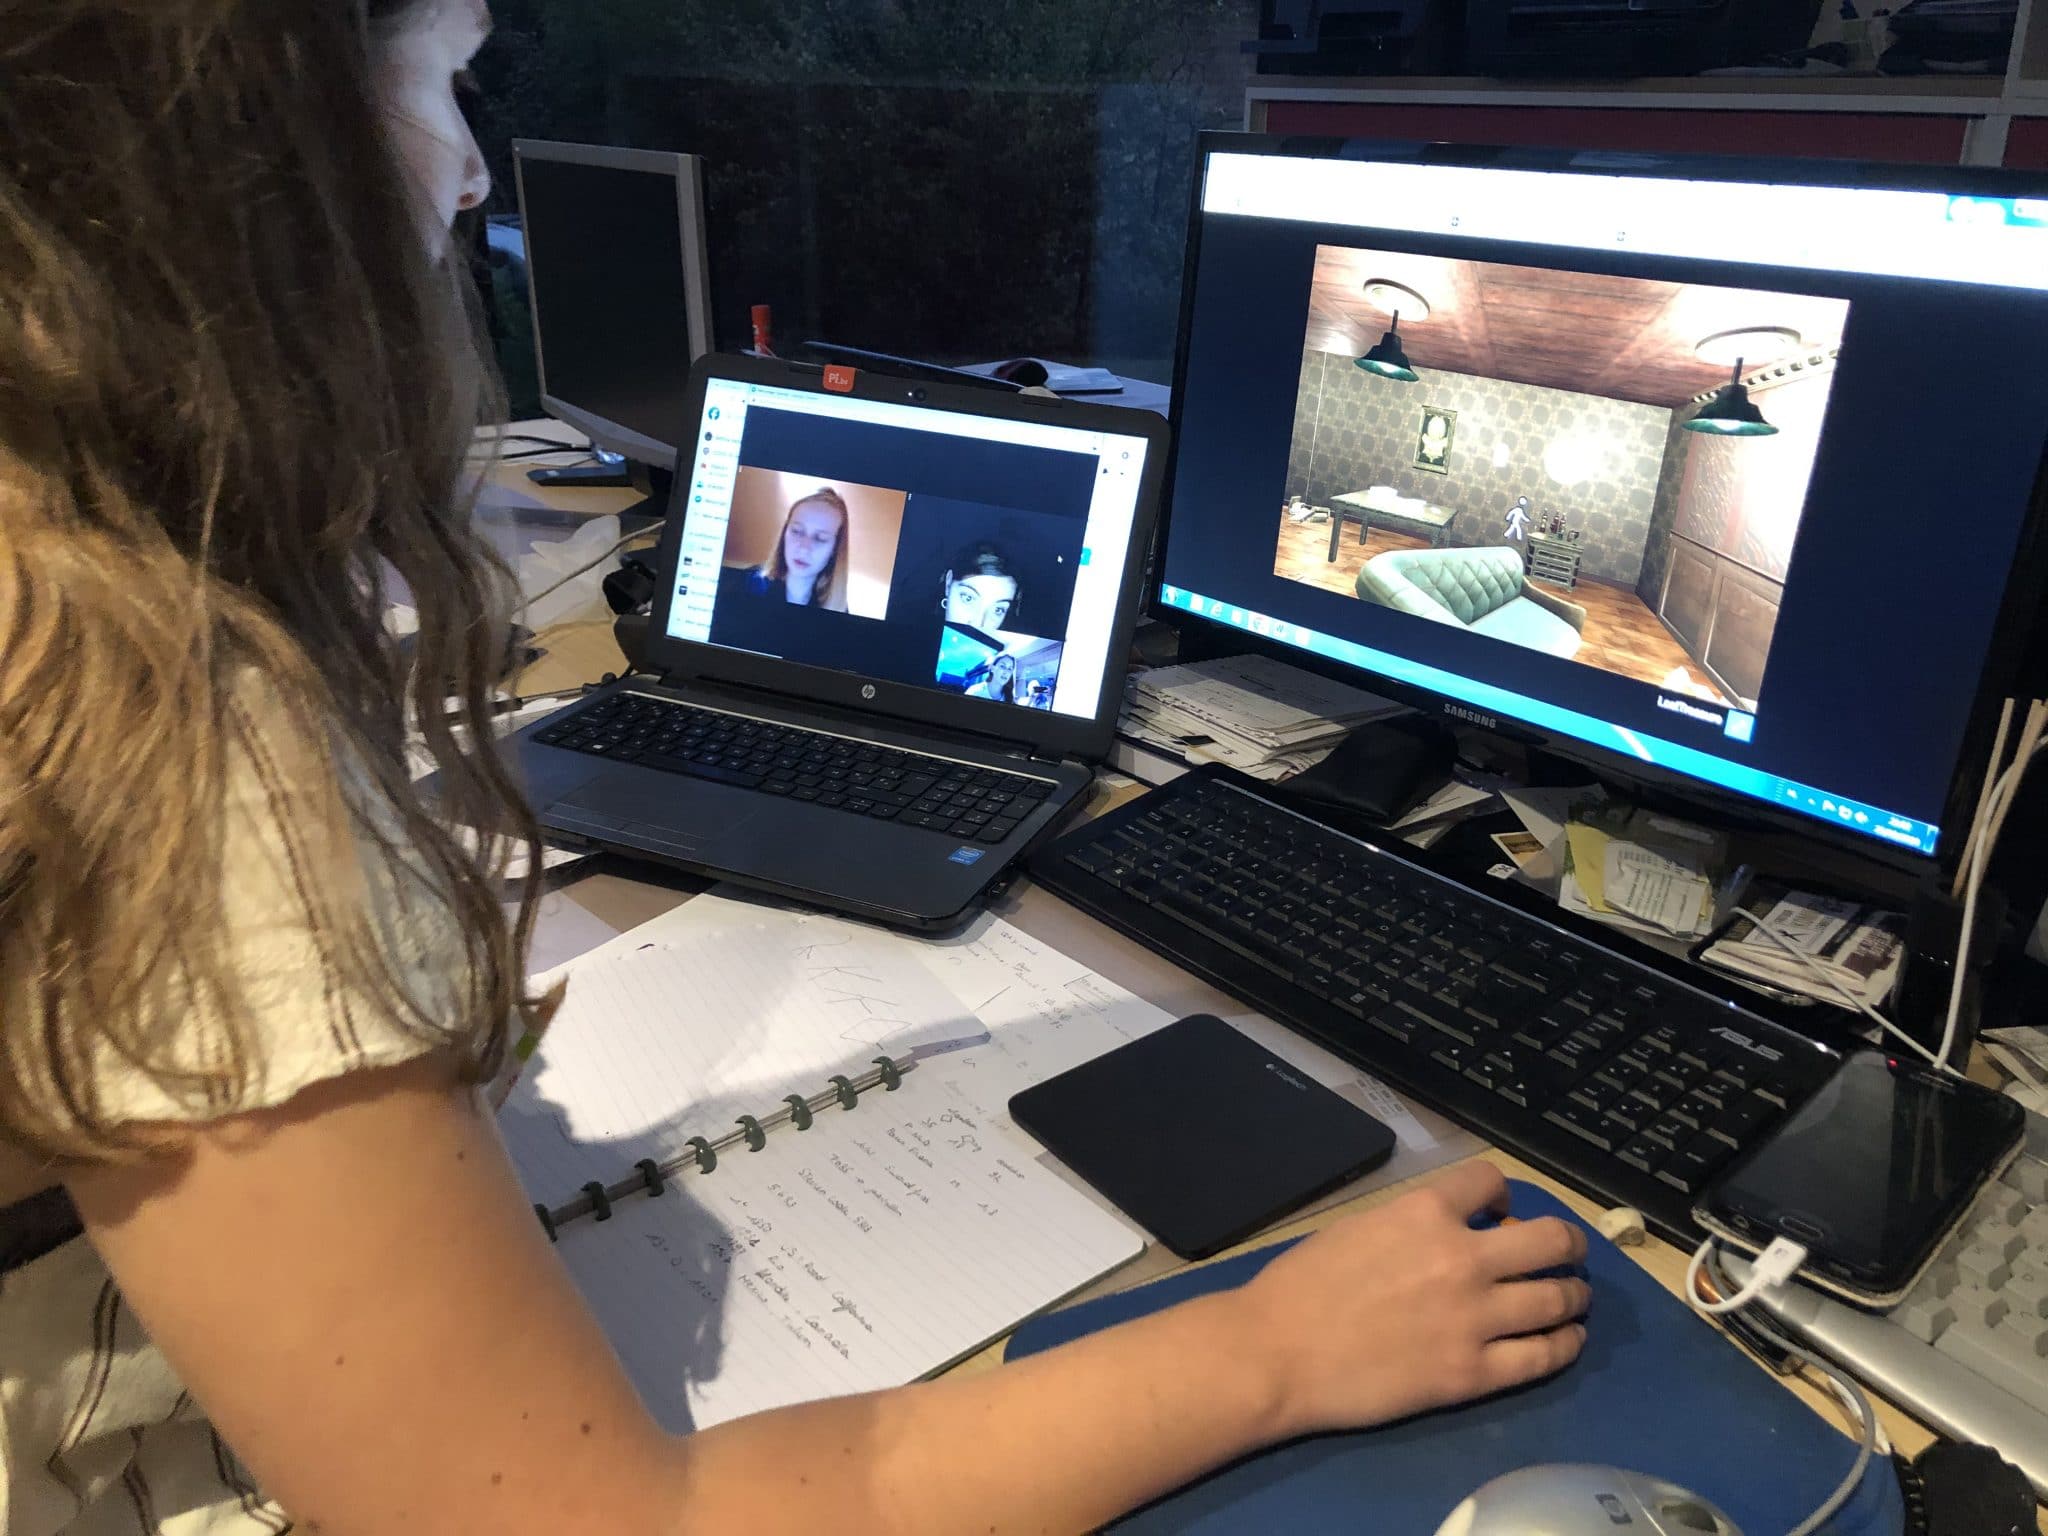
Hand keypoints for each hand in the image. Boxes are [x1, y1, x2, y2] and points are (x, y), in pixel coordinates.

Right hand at [1234, 1162, 1588, 1437]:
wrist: (1277, 1353)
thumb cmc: (1301, 1286)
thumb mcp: (1359, 1227)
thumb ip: (1411, 1225)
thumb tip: (1447, 1232)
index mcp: (1424, 1213)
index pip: (1492, 1182)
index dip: (1505, 1195)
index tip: (1502, 1214)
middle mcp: (1461, 1258)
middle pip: (1549, 1239)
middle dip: (1568, 1242)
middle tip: (1567, 1252)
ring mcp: (1473, 1319)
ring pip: (1557, 1298)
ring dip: (1574, 1294)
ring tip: (1574, 1299)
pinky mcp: (1473, 1374)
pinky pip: (1542, 1357)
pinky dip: (1565, 1346)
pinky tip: (1567, 1342)